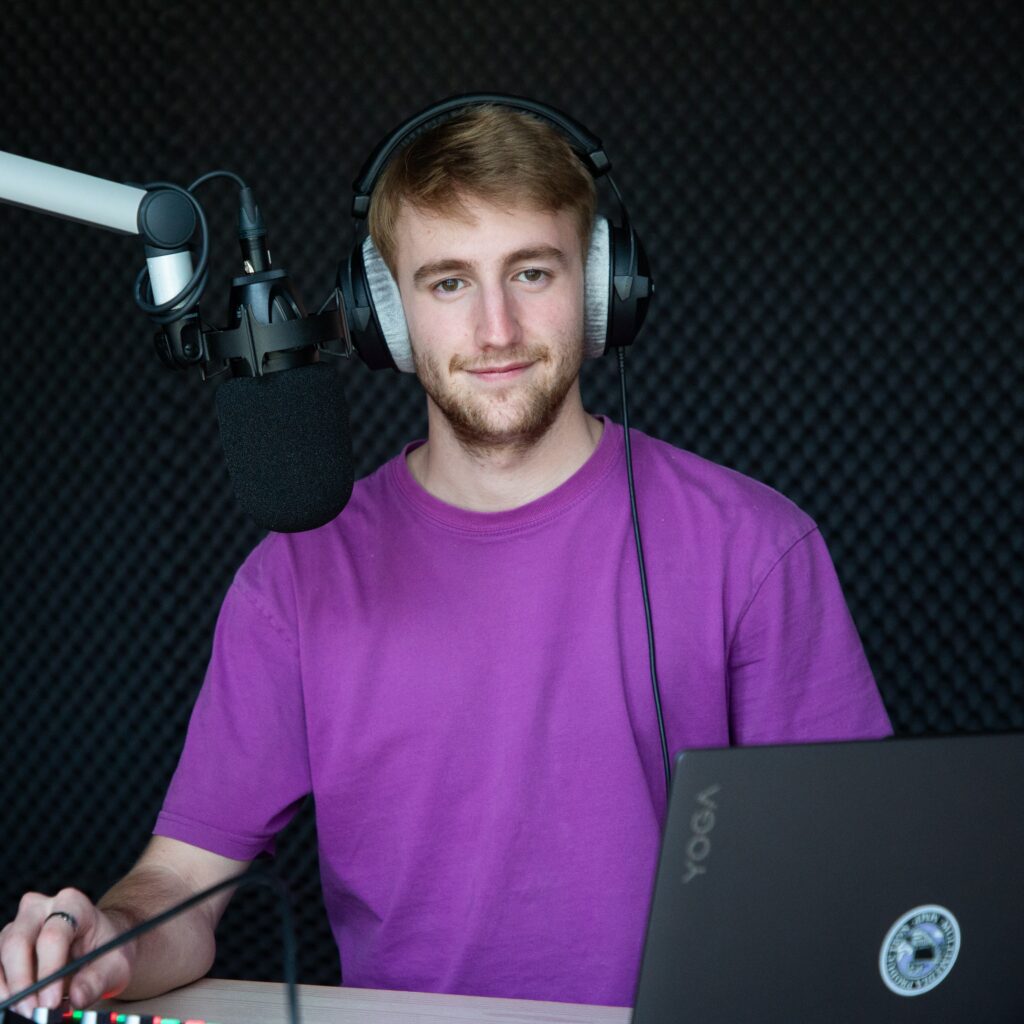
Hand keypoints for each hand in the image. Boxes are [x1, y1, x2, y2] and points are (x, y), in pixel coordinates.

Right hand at [0, 889, 134, 1013]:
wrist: (98, 946)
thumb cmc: (106, 951)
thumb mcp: (115, 965)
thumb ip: (97, 980)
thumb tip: (77, 997)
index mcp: (73, 904)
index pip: (53, 934)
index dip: (49, 970)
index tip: (51, 1002)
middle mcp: (41, 908)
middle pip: (18, 942)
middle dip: (22, 982)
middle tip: (33, 1012)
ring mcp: (19, 925)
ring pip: (1, 954)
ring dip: (9, 988)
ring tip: (27, 1012)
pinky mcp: (5, 944)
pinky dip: (2, 988)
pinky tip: (14, 1005)